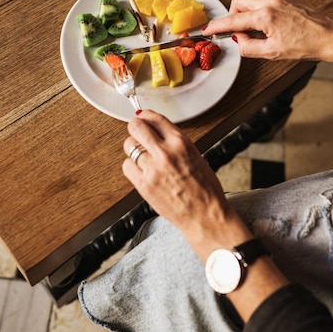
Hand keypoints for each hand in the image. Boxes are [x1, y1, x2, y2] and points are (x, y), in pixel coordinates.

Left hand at [123, 110, 251, 259]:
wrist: (205, 215)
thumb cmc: (205, 189)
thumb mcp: (195, 155)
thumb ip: (175, 142)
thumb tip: (158, 131)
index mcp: (181, 143)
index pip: (155, 118)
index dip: (145, 115)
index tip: (142, 116)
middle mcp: (165, 153)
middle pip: (136, 128)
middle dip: (135, 127)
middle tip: (136, 131)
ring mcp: (152, 169)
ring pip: (129, 146)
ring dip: (133, 148)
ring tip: (141, 154)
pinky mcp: (143, 185)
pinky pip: (127, 166)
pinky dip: (131, 166)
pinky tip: (140, 170)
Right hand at [203, 0, 332, 61]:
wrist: (330, 36)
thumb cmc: (307, 45)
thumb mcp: (272, 53)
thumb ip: (248, 47)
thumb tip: (238, 41)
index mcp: (266, 16)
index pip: (233, 20)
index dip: (217, 26)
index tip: (208, 30)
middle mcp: (271, 2)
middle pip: (239, 2)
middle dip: (233, 16)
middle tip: (238, 32)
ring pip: (252, 1)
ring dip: (248, 15)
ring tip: (259, 32)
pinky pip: (265, 2)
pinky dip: (261, 13)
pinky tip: (271, 26)